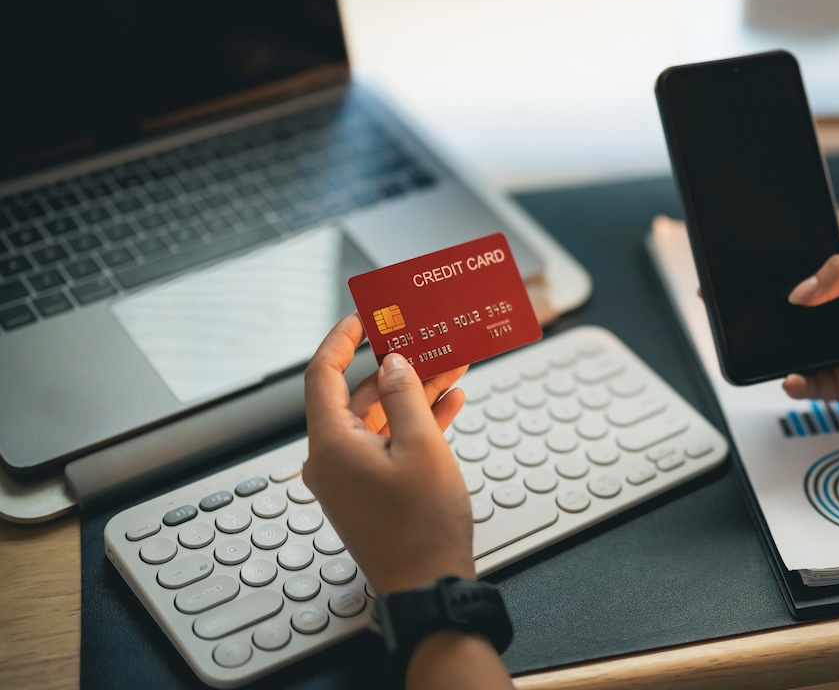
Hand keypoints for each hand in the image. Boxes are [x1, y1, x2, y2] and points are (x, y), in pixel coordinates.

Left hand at [302, 313, 474, 593]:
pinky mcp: (372, 489)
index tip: (362, 316)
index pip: (323, 374)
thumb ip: (405, 396)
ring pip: (380, 417)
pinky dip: (417, 421)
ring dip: (415, 391)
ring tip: (451, 364)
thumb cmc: (422, 527)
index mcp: (332, 444)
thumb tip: (393, 364)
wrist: (428, 585)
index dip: (343, 339)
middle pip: (360, 395)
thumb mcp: (422, 448)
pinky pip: (390, 443)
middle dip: (397, 365)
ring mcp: (352, 476)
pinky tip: (450, 402)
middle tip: (422, 336)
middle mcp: (333, 458)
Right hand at [781, 248, 838, 426]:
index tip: (780, 273)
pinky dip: (796, 383)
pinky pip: (811, 384)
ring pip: (801, 348)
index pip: (819, 267)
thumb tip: (802, 290)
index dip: (799, 269)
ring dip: (787, 347)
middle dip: (785, 310)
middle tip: (774, 309)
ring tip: (777, 343)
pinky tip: (794, 377)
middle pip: (804, 310)